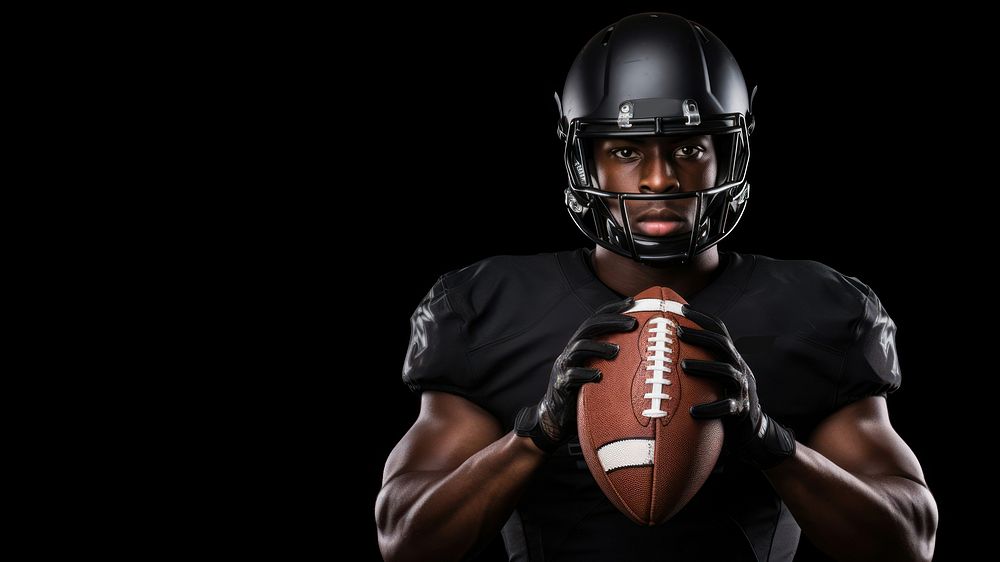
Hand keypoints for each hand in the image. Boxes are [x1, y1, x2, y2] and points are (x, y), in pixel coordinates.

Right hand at [514, 297, 637, 452]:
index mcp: (580, 344)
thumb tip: (646, 352)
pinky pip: (572, 376)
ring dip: (599, 346)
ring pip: (579, 348)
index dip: (613, 309)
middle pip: (589, 327)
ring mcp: (564, 366)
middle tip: (632, 323)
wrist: (556, 416)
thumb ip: (611, 359)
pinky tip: (600, 376)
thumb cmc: (583, 391)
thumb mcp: (596, 369)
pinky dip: (586, 373)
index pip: (596, 318)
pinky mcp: (561, 384)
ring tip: (618, 351)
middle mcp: (571, 350)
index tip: (633, 303)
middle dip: (611, 322)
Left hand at [677, 304, 795, 468]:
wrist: (754, 430)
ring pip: (726, 372)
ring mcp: (743, 389)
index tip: (682, 309)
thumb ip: (703, 362)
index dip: (704, 319)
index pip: (721, 332)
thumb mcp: (718, 377)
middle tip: (677, 331)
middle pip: (723, 346)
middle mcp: (740, 368)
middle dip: (700, 336)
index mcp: (732, 358)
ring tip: (682, 365)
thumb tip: (667, 350)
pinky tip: (692, 411)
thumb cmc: (725, 399)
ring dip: (704, 367)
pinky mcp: (741, 410)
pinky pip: (726, 407)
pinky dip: (710, 408)